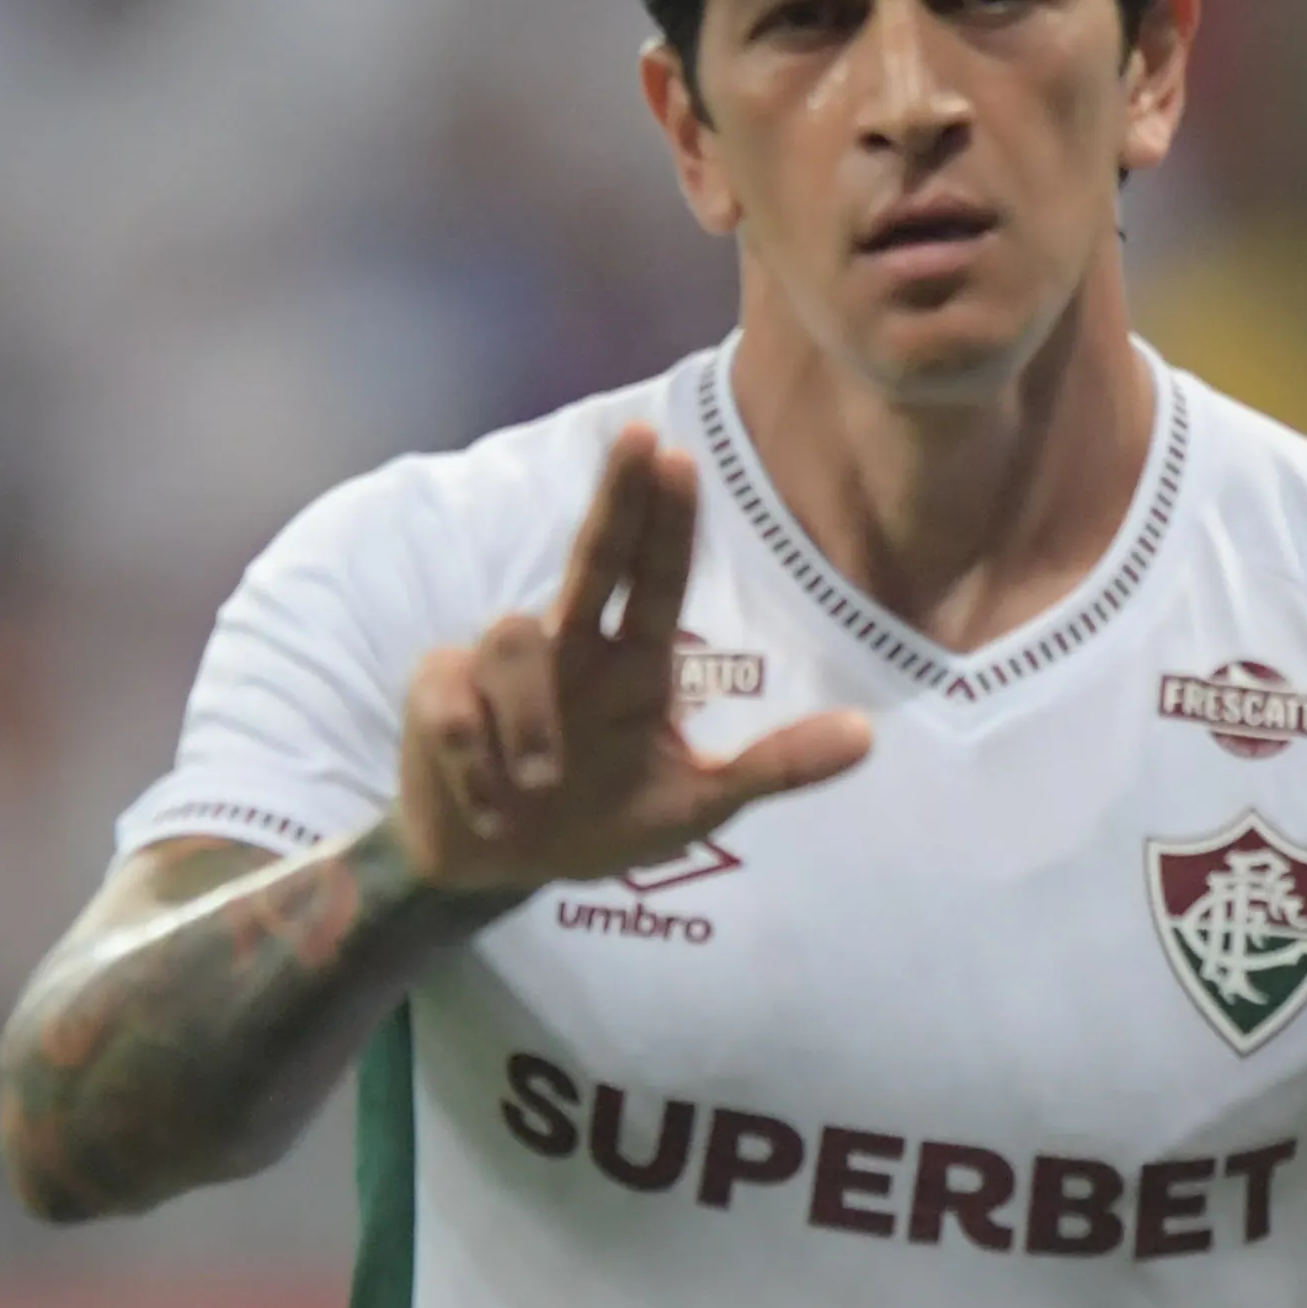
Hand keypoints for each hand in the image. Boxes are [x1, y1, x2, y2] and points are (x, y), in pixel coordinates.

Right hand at [396, 424, 872, 893]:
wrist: (492, 869)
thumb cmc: (596, 823)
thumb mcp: (695, 807)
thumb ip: (773, 768)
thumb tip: (868, 735)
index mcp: (632, 665)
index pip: (656, 579)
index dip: (667, 520)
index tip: (680, 455)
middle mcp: (570, 648)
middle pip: (592, 558)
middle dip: (615, 499)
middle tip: (640, 438)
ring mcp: (499, 668)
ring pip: (513, 641)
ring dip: (530, 720)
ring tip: (538, 785)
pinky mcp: (438, 697)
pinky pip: (456, 708)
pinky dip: (475, 759)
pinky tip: (488, 801)